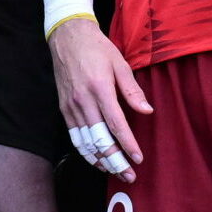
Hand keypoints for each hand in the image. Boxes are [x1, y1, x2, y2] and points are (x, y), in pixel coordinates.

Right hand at [52, 16, 148, 181]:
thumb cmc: (96, 48)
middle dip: (115, 160)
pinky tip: (96, 159)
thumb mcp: (120, 63)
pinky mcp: (64, 107)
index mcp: (100, 88)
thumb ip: (132, 90)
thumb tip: (147, 111)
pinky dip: (85, 150)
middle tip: (129, 175)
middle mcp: (83, 100)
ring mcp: (71, 105)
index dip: (127, 144)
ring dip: (100, 160)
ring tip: (114, 172)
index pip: (116, 124)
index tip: (138, 159)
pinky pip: (74, 135)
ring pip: (84, 141)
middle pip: (99, 138)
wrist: (67, 36)